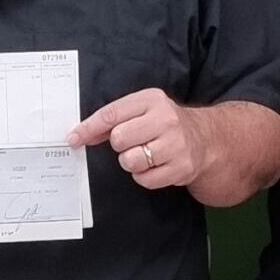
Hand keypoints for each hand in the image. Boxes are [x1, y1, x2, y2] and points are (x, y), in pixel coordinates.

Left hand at [71, 89, 206, 190]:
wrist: (206, 139)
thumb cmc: (164, 124)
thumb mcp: (142, 111)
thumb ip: (112, 120)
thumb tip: (80, 135)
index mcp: (152, 100)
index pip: (112, 114)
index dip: (88, 128)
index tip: (73, 138)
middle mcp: (166, 119)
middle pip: (119, 139)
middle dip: (120, 145)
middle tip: (133, 143)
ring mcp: (176, 144)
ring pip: (130, 161)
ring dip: (131, 162)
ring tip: (146, 154)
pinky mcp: (181, 167)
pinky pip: (145, 179)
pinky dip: (145, 176)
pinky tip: (156, 166)